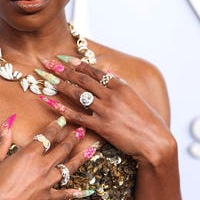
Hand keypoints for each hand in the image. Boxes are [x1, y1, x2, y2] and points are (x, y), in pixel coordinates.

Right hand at [0, 114, 91, 199]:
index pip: (47, 135)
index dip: (56, 126)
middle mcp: (43, 166)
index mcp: (30, 154)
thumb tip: (8, 121)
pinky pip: (64, 193)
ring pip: (69, 167)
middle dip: (73, 138)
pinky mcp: (47, 197)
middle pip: (63, 148)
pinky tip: (83, 190)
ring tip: (91, 149)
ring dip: (80, 157)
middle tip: (82, 130)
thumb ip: (3, 140)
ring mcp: (47, 182)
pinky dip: (73, 192)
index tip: (63, 120)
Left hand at [37, 58, 171, 163]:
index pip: (94, 71)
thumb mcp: (134, 96)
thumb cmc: (146, 120)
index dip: (76, 64)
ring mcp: (106, 110)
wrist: (155, 140)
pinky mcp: (102, 126)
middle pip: (82, 79)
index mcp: (120, 85)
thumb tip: (108, 70)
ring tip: (44, 79)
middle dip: (62, 70)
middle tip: (47, 64)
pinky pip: (77, 115)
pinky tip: (49, 101)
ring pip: (77, 94)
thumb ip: (119, 83)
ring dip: (59, 84)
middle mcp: (111, 95)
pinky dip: (61, 108)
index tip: (62, 59)